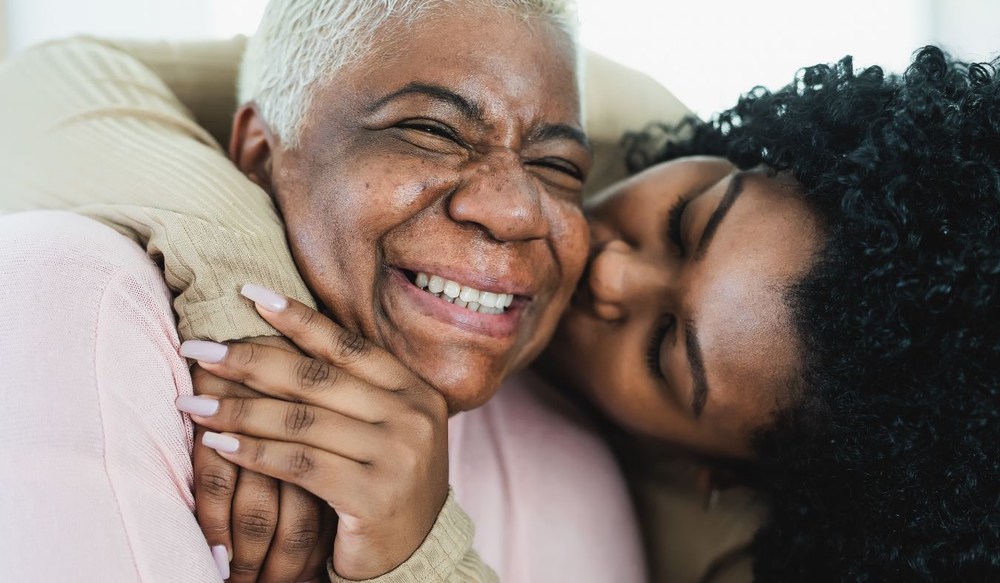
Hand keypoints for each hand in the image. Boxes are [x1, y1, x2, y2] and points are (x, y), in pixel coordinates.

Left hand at [178, 289, 449, 580]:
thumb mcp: (381, 427)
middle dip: (250, 359)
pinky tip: (218, 443)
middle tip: (200, 348)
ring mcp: (396, 456)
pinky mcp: (372, 497)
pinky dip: (253, 452)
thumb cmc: (383, 481)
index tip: (250, 294)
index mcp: (414, 390)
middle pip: (317, 378)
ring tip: (192, 402)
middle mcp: (411, 416)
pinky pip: (298, 465)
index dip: (297, 319)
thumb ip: (347, 390)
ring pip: (301, 421)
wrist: (415, 554)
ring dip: (238, 409)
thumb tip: (276, 337)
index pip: (347, 346)